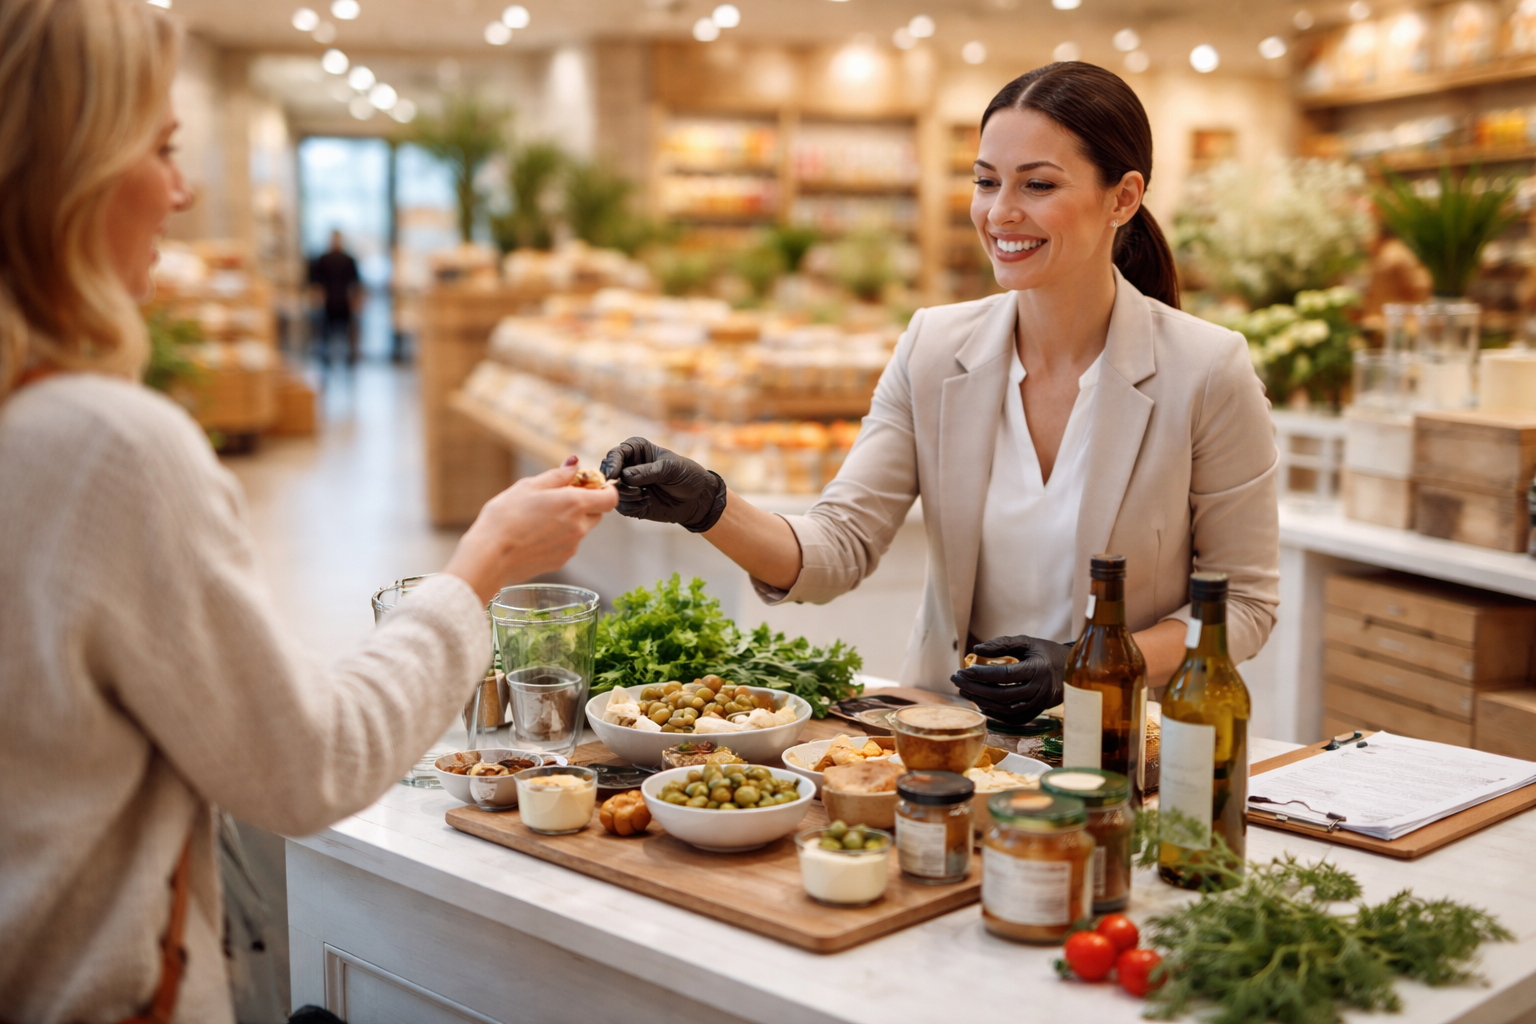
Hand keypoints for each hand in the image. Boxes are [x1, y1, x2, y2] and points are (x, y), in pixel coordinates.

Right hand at [444, 462, 616, 601]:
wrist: (490, 555)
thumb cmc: (506, 517)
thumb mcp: (529, 486)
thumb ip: (558, 475)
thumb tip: (575, 464)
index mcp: (575, 504)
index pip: (610, 498)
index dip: (606, 489)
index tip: (592, 484)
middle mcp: (579, 527)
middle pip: (597, 513)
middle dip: (585, 504)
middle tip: (559, 497)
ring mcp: (571, 547)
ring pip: (581, 529)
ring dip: (570, 521)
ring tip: (539, 518)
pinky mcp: (561, 561)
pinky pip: (567, 544)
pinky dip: (558, 537)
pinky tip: (534, 535)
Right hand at [600, 436, 726, 533]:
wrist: (697, 498)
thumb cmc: (686, 475)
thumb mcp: (671, 468)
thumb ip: (648, 471)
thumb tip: (625, 476)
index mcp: (637, 450)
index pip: (616, 453)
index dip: (611, 462)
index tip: (613, 474)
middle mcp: (628, 466)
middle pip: (608, 471)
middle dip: (614, 481)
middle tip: (628, 487)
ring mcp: (628, 486)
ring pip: (613, 491)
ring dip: (627, 495)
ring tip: (645, 494)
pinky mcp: (631, 503)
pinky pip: (621, 506)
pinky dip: (632, 506)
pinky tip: (646, 503)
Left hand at [950, 634, 1072, 725]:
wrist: (1070, 671)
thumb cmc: (1044, 652)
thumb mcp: (1026, 642)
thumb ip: (1001, 643)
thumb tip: (975, 649)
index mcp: (1039, 669)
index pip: (1005, 675)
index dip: (982, 674)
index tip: (963, 669)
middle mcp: (1040, 690)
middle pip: (1002, 694)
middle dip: (975, 688)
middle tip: (957, 679)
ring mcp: (1038, 705)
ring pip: (1004, 708)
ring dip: (981, 701)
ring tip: (963, 689)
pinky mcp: (1035, 714)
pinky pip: (1010, 717)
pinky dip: (992, 711)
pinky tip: (978, 701)